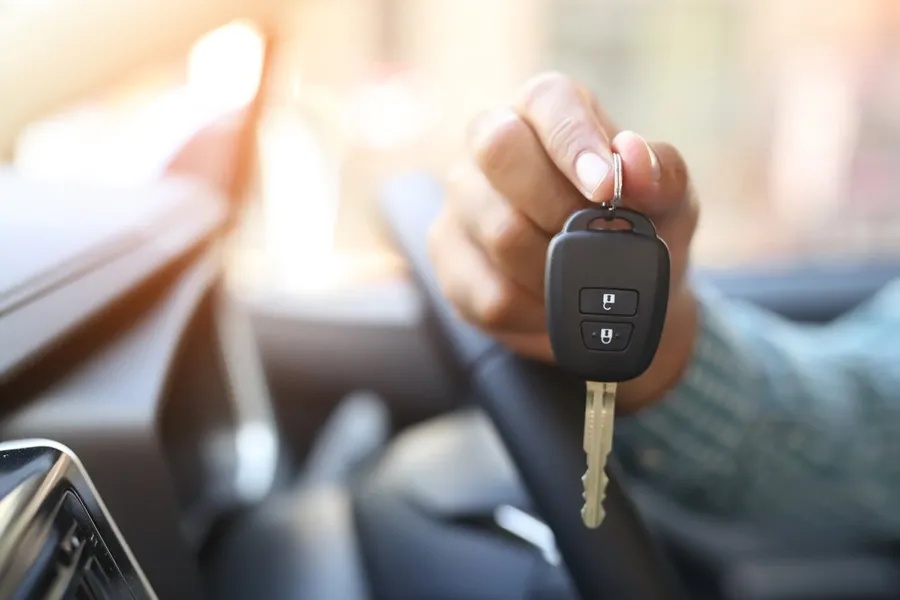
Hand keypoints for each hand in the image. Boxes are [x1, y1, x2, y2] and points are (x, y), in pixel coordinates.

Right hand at [429, 72, 699, 411]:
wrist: (617, 299)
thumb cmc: (641, 229)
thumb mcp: (671, 202)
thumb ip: (662, 174)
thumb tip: (633, 154)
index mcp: (548, 109)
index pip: (547, 100)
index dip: (573, 140)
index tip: (604, 185)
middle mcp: (493, 141)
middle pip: (498, 150)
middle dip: (557, 205)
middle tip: (595, 237)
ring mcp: (462, 199)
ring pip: (497, 230)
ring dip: (555, 268)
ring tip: (583, 277)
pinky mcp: (448, 255)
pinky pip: (489, 293)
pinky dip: (536, 311)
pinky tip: (553, 304)